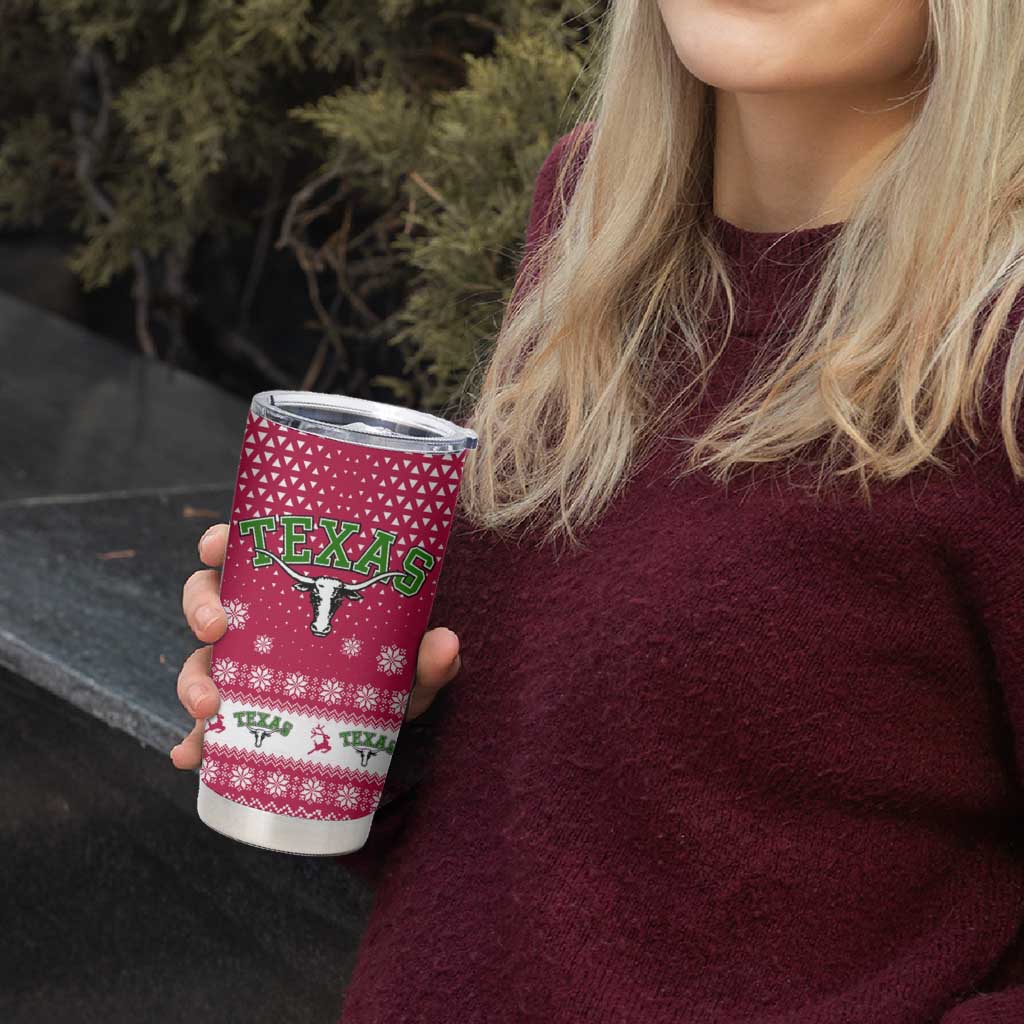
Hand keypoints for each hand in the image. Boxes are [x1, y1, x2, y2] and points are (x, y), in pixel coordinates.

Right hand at [169, 523, 460, 768]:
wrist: (384, 721)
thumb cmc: (390, 673)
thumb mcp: (409, 665)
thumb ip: (427, 657)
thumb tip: (446, 643)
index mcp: (288, 590)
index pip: (246, 553)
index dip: (221, 543)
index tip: (218, 545)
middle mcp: (258, 623)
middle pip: (208, 600)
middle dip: (201, 609)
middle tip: (217, 628)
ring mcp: (244, 668)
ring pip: (200, 660)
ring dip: (193, 679)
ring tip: (208, 707)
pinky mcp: (241, 713)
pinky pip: (205, 726)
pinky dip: (193, 742)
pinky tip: (190, 757)